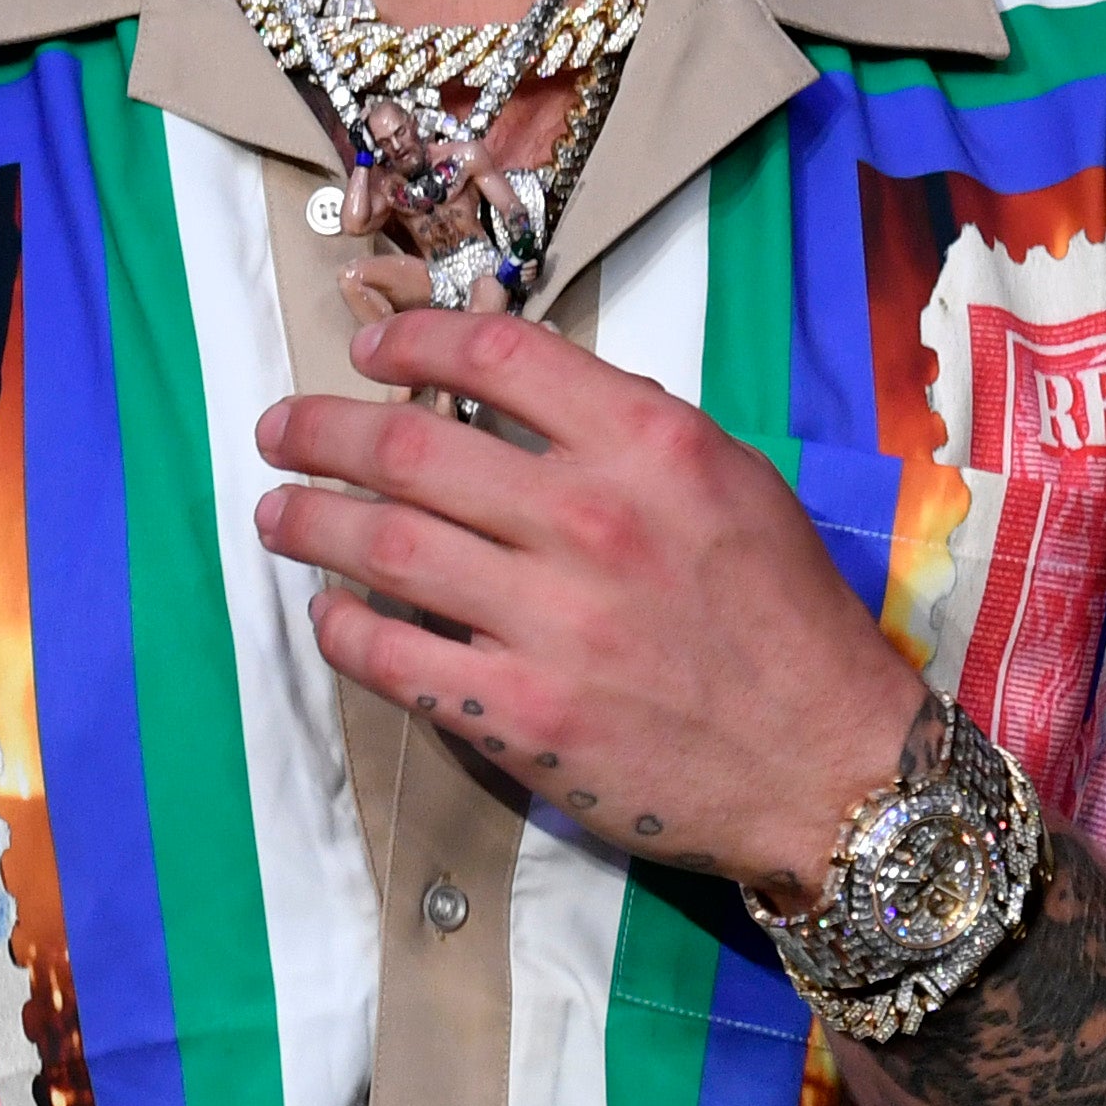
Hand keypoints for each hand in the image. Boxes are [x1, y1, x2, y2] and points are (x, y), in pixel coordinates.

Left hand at [254, 304, 923, 899]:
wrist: (828, 763)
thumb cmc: (785, 616)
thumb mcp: (733, 481)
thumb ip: (629, 429)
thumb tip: (519, 390)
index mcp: (648, 446)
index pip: (494, 358)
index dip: (411, 342)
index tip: (370, 352)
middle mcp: (590, 520)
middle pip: (407, 448)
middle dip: (320, 429)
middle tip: (280, 429)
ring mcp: (548, 621)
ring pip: (379, 546)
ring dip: (307, 520)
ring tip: (277, 512)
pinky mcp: (519, 713)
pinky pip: (391, 655)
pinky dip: (341, 627)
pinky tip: (327, 612)